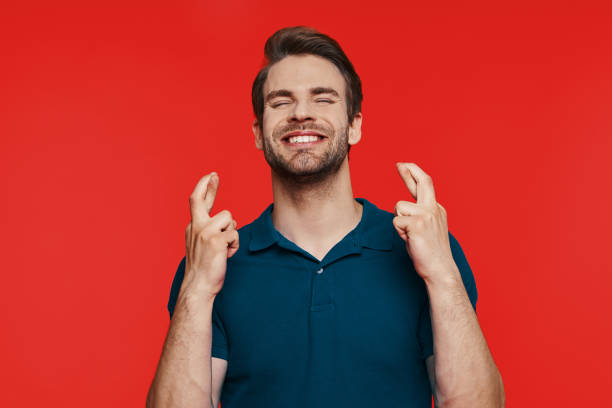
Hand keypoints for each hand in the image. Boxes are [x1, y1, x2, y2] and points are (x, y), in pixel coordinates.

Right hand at [184, 172, 238, 295]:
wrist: (198, 286)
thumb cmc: (203, 269)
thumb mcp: (202, 245)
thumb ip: (211, 230)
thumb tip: (229, 221)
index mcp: (193, 227)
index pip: (196, 202)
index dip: (204, 187)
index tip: (210, 176)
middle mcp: (196, 227)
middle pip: (201, 200)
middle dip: (208, 186)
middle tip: (214, 174)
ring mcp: (205, 232)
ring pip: (229, 219)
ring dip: (232, 233)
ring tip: (225, 249)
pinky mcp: (216, 240)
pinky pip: (235, 235)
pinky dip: (234, 246)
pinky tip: (227, 256)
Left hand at [392, 163, 457, 284]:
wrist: (440, 269)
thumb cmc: (429, 253)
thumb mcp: (426, 229)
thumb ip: (417, 215)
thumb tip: (402, 208)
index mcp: (436, 209)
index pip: (425, 185)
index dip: (413, 174)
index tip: (403, 165)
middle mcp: (434, 208)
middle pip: (423, 181)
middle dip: (409, 170)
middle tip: (399, 164)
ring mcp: (427, 215)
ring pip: (399, 207)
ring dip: (399, 222)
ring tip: (410, 236)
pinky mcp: (418, 224)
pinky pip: (396, 221)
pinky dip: (399, 232)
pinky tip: (410, 241)